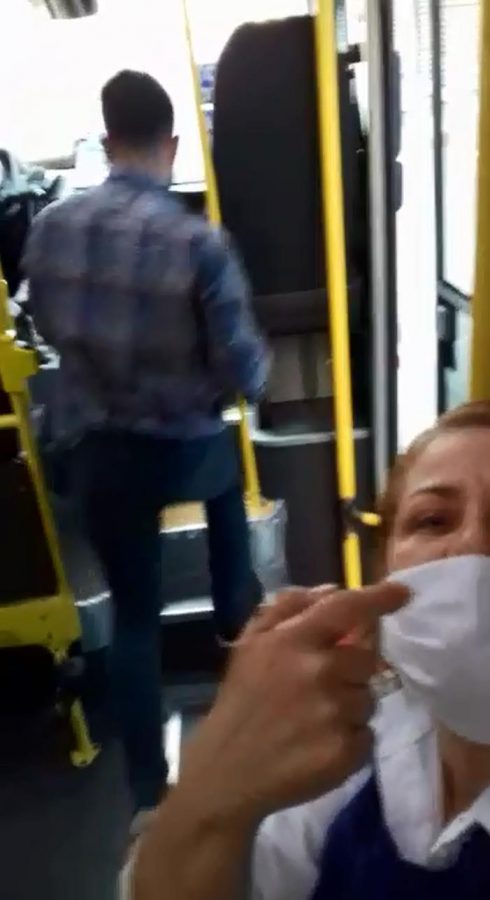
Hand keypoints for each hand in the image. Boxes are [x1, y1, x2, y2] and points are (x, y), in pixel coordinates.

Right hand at [178, 582, 407, 826]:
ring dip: (351, 705)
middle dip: (352, 669)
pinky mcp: (347, 751)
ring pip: (369, 698)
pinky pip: (368, 734)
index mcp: (293, 641)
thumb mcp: (250, 643)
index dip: (378, 597)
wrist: (228, 770)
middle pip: (368, 658)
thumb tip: (332, 590)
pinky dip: (351, 738)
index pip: (346, 608)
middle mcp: (319, 672)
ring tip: (315, 719)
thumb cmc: (241, 701)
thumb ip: (287, 607)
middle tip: (322, 685)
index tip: (402, 592)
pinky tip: (320, 744)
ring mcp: (336, 713)